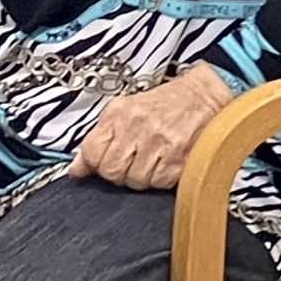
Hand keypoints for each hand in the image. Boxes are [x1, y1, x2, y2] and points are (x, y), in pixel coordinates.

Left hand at [68, 63, 235, 192]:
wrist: (205, 97)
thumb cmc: (166, 104)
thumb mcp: (125, 111)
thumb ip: (98, 140)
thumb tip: (75, 170)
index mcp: (120, 113)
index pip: (91, 152)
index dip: (95, 163)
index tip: (104, 162)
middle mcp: (137, 127)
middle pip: (111, 171)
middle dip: (118, 173)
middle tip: (131, 162)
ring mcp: (159, 144)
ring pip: (134, 181)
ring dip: (141, 177)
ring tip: (151, 161)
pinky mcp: (179, 159)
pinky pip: (158, 184)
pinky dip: (160, 179)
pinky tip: (165, 164)